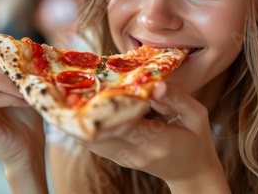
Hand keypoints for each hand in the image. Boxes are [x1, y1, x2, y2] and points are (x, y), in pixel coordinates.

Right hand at [0, 39, 44, 169]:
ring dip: (3, 80)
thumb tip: (23, 41)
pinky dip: (8, 96)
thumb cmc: (25, 112)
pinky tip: (24, 101)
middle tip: (24, 73)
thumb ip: (15, 63)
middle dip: (0, 65)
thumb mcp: (21, 82)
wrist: (28, 145)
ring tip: (24, 88)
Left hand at [76, 82, 229, 192]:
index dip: (103, 105)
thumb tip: (157, 83)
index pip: (123, 123)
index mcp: (158, 142)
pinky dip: (81, 127)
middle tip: (62, 87)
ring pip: (91, 140)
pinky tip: (72, 110)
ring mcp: (125, 158)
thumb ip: (177, 98)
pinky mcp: (118, 158)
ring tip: (60, 96)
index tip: (87, 84)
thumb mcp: (196, 116)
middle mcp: (136, 152)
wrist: (192, 173)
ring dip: (75, 120)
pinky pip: (94, 143)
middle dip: (80, 111)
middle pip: (98, 133)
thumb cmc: (196, 140)